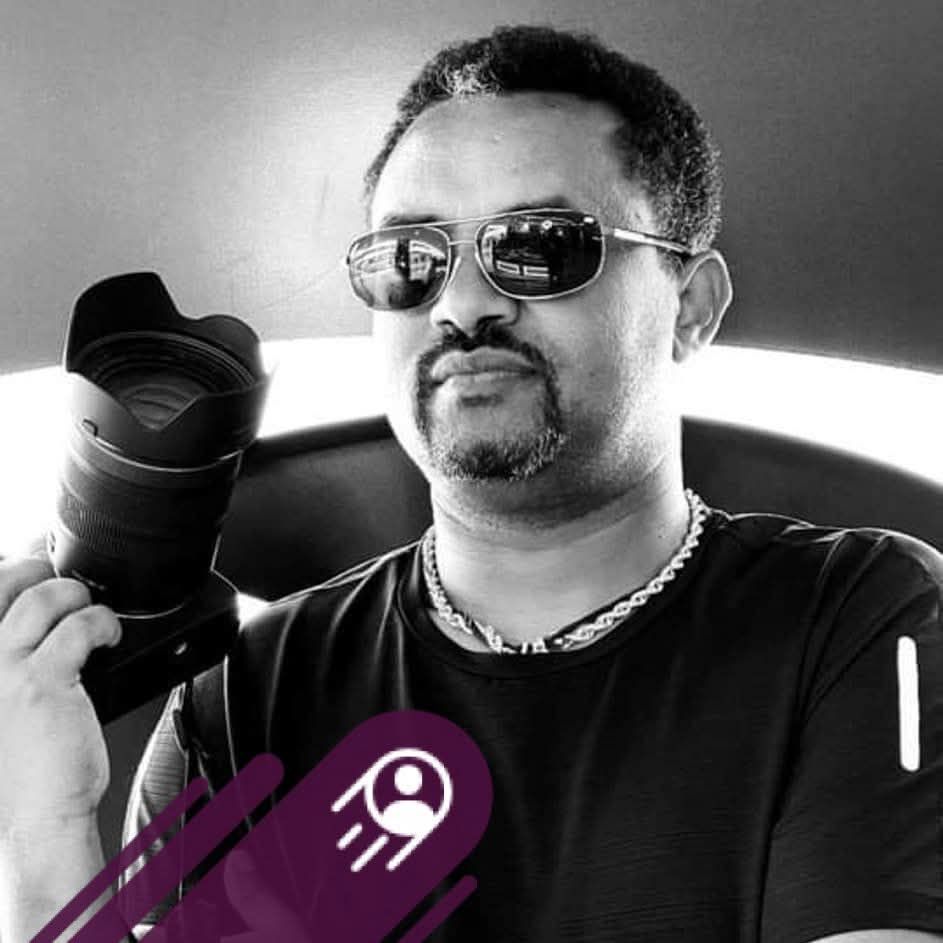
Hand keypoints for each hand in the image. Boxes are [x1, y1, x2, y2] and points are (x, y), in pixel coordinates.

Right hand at [0, 556, 120, 834]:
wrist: (30, 818)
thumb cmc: (17, 768)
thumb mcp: (0, 702)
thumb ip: (8, 661)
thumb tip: (31, 620)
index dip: (9, 569)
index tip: (32, 567)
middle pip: (2, 580)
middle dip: (38, 568)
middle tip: (63, 585)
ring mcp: (0, 669)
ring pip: (42, 597)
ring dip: (76, 595)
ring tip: (89, 610)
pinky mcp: (42, 682)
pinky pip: (80, 627)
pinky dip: (102, 622)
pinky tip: (109, 635)